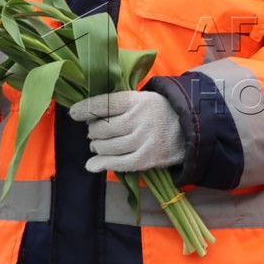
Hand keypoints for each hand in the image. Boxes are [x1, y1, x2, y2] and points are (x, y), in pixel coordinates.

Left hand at [69, 90, 185, 174]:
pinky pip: (118, 163)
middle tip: (94, 132)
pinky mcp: (147, 158)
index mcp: (138, 100)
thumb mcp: (143, 99)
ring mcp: (144, 140)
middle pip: (102, 127)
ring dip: (96, 147)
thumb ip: (118, 105)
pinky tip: (92, 164)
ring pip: (107, 146)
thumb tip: (87, 117)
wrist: (190, 130)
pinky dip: (101, 164)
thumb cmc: (159, 113)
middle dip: (93, 131)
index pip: (105, 104)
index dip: (85, 109)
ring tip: (98, 145)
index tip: (74, 113)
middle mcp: (140, 119)